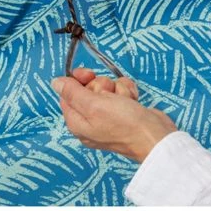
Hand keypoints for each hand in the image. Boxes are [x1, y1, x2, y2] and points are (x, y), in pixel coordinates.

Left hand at [52, 68, 176, 162]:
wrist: (155, 136)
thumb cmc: (124, 124)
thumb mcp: (93, 105)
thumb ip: (72, 92)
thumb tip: (55, 82)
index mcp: (77, 121)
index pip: (68, 91)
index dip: (78, 80)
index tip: (89, 74)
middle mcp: (90, 118)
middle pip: (88, 87)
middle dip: (101, 85)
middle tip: (109, 96)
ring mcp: (108, 114)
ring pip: (107, 86)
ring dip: (117, 89)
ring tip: (124, 101)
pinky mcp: (123, 109)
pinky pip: (120, 90)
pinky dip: (127, 92)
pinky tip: (132, 101)